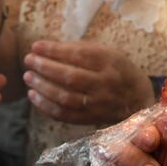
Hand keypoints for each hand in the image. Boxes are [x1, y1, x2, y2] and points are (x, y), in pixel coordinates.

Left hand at [23, 40, 153, 125]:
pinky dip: (46, 106)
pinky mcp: (91, 119)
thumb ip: (80, 49)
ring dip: (42, 87)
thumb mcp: (107, 52)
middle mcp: (105, 83)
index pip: (77, 55)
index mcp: (109, 61)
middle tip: (29, 60)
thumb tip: (47, 48)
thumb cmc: (116, 69)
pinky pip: (64, 115)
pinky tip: (33, 95)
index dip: (54, 51)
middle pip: (70, 77)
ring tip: (28, 77)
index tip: (36, 46)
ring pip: (65, 98)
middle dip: (45, 67)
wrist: (138, 98)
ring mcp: (99, 104)